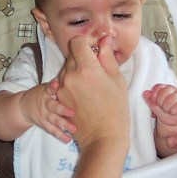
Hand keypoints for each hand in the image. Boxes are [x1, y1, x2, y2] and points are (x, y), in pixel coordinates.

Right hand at [20, 78, 75, 143]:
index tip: (56, 84)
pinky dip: (60, 135)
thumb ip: (59, 82)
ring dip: (64, 125)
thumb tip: (74, 70)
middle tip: (72, 112)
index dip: (53, 86)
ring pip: (54, 120)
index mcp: (46, 92)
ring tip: (73, 129)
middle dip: (62, 110)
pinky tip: (68, 139)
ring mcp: (44, 115)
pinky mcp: (43, 124)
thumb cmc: (42, 94)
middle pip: (53, 106)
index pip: (49, 88)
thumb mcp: (47, 86)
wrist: (23, 107)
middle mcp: (45, 104)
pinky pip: (52, 130)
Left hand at [57, 35, 128, 151]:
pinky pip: (63, 82)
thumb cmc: (116, 109)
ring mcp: (62, 88)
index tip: (97, 50)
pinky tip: (84, 93)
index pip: (78, 42)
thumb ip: (107, 57)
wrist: (103, 137)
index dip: (88, 42)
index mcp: (86, 69)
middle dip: (84, 57)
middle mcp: (70, 76)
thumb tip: (103, 40)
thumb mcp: (117, 80)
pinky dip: (72, 82)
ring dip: (77, 70)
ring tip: (91, 84)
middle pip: (72, 55)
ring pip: (67, 68)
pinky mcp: (59, 98)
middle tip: (98, 69)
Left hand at [144, 83, 176, 127]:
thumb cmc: (164, 111)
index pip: (158, 87)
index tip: (154, 101)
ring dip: (166, 107)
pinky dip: (173, 111)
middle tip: (161, 107)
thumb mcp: (154, 106)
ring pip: (172, 98)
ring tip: (167, 110)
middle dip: (160, 102)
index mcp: (164, 88)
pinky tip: (173, 112)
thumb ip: (149, 99)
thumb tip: (145, 93)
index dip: (154, 95)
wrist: (173, 120)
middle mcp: (173, 90)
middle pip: (164, 92)